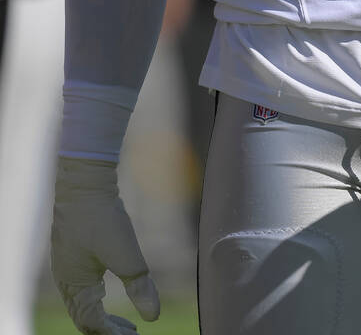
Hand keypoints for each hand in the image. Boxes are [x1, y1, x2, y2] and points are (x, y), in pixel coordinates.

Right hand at [51, 156, 159, 334]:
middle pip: (83, 317)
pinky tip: (109, 290)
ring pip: (81, 304)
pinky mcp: (71, 254)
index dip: (112, 332)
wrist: (85, 182)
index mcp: (75, 286)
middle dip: (106, 329)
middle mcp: (66, 281)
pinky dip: (95, 299)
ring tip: (123, 322)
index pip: (92, 322)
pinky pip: (80, 287)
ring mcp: (66, 267)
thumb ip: (139, 285)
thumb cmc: (102, 217)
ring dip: (101, 316)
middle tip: (131, 333)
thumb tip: (153, 317)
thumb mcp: (126, 253)